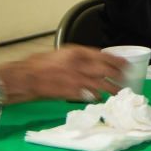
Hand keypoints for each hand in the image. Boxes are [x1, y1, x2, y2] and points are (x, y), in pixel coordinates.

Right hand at [0, 45, 126, 103]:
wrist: (25, 77)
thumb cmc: (39, 64)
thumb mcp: (61, 53)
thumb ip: (78, 57)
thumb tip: (92, 61)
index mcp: (77, 52)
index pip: (103, 56)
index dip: (116, 61)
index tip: (125, 64)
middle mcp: (79, 65)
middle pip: (105, 70)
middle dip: (117, 75)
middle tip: (125, 78)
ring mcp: (76, 80)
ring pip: (100, 84)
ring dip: (111, 88)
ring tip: (118, 91)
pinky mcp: (71, 93)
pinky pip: (89, 95)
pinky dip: (96, 96)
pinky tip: (99, 98)